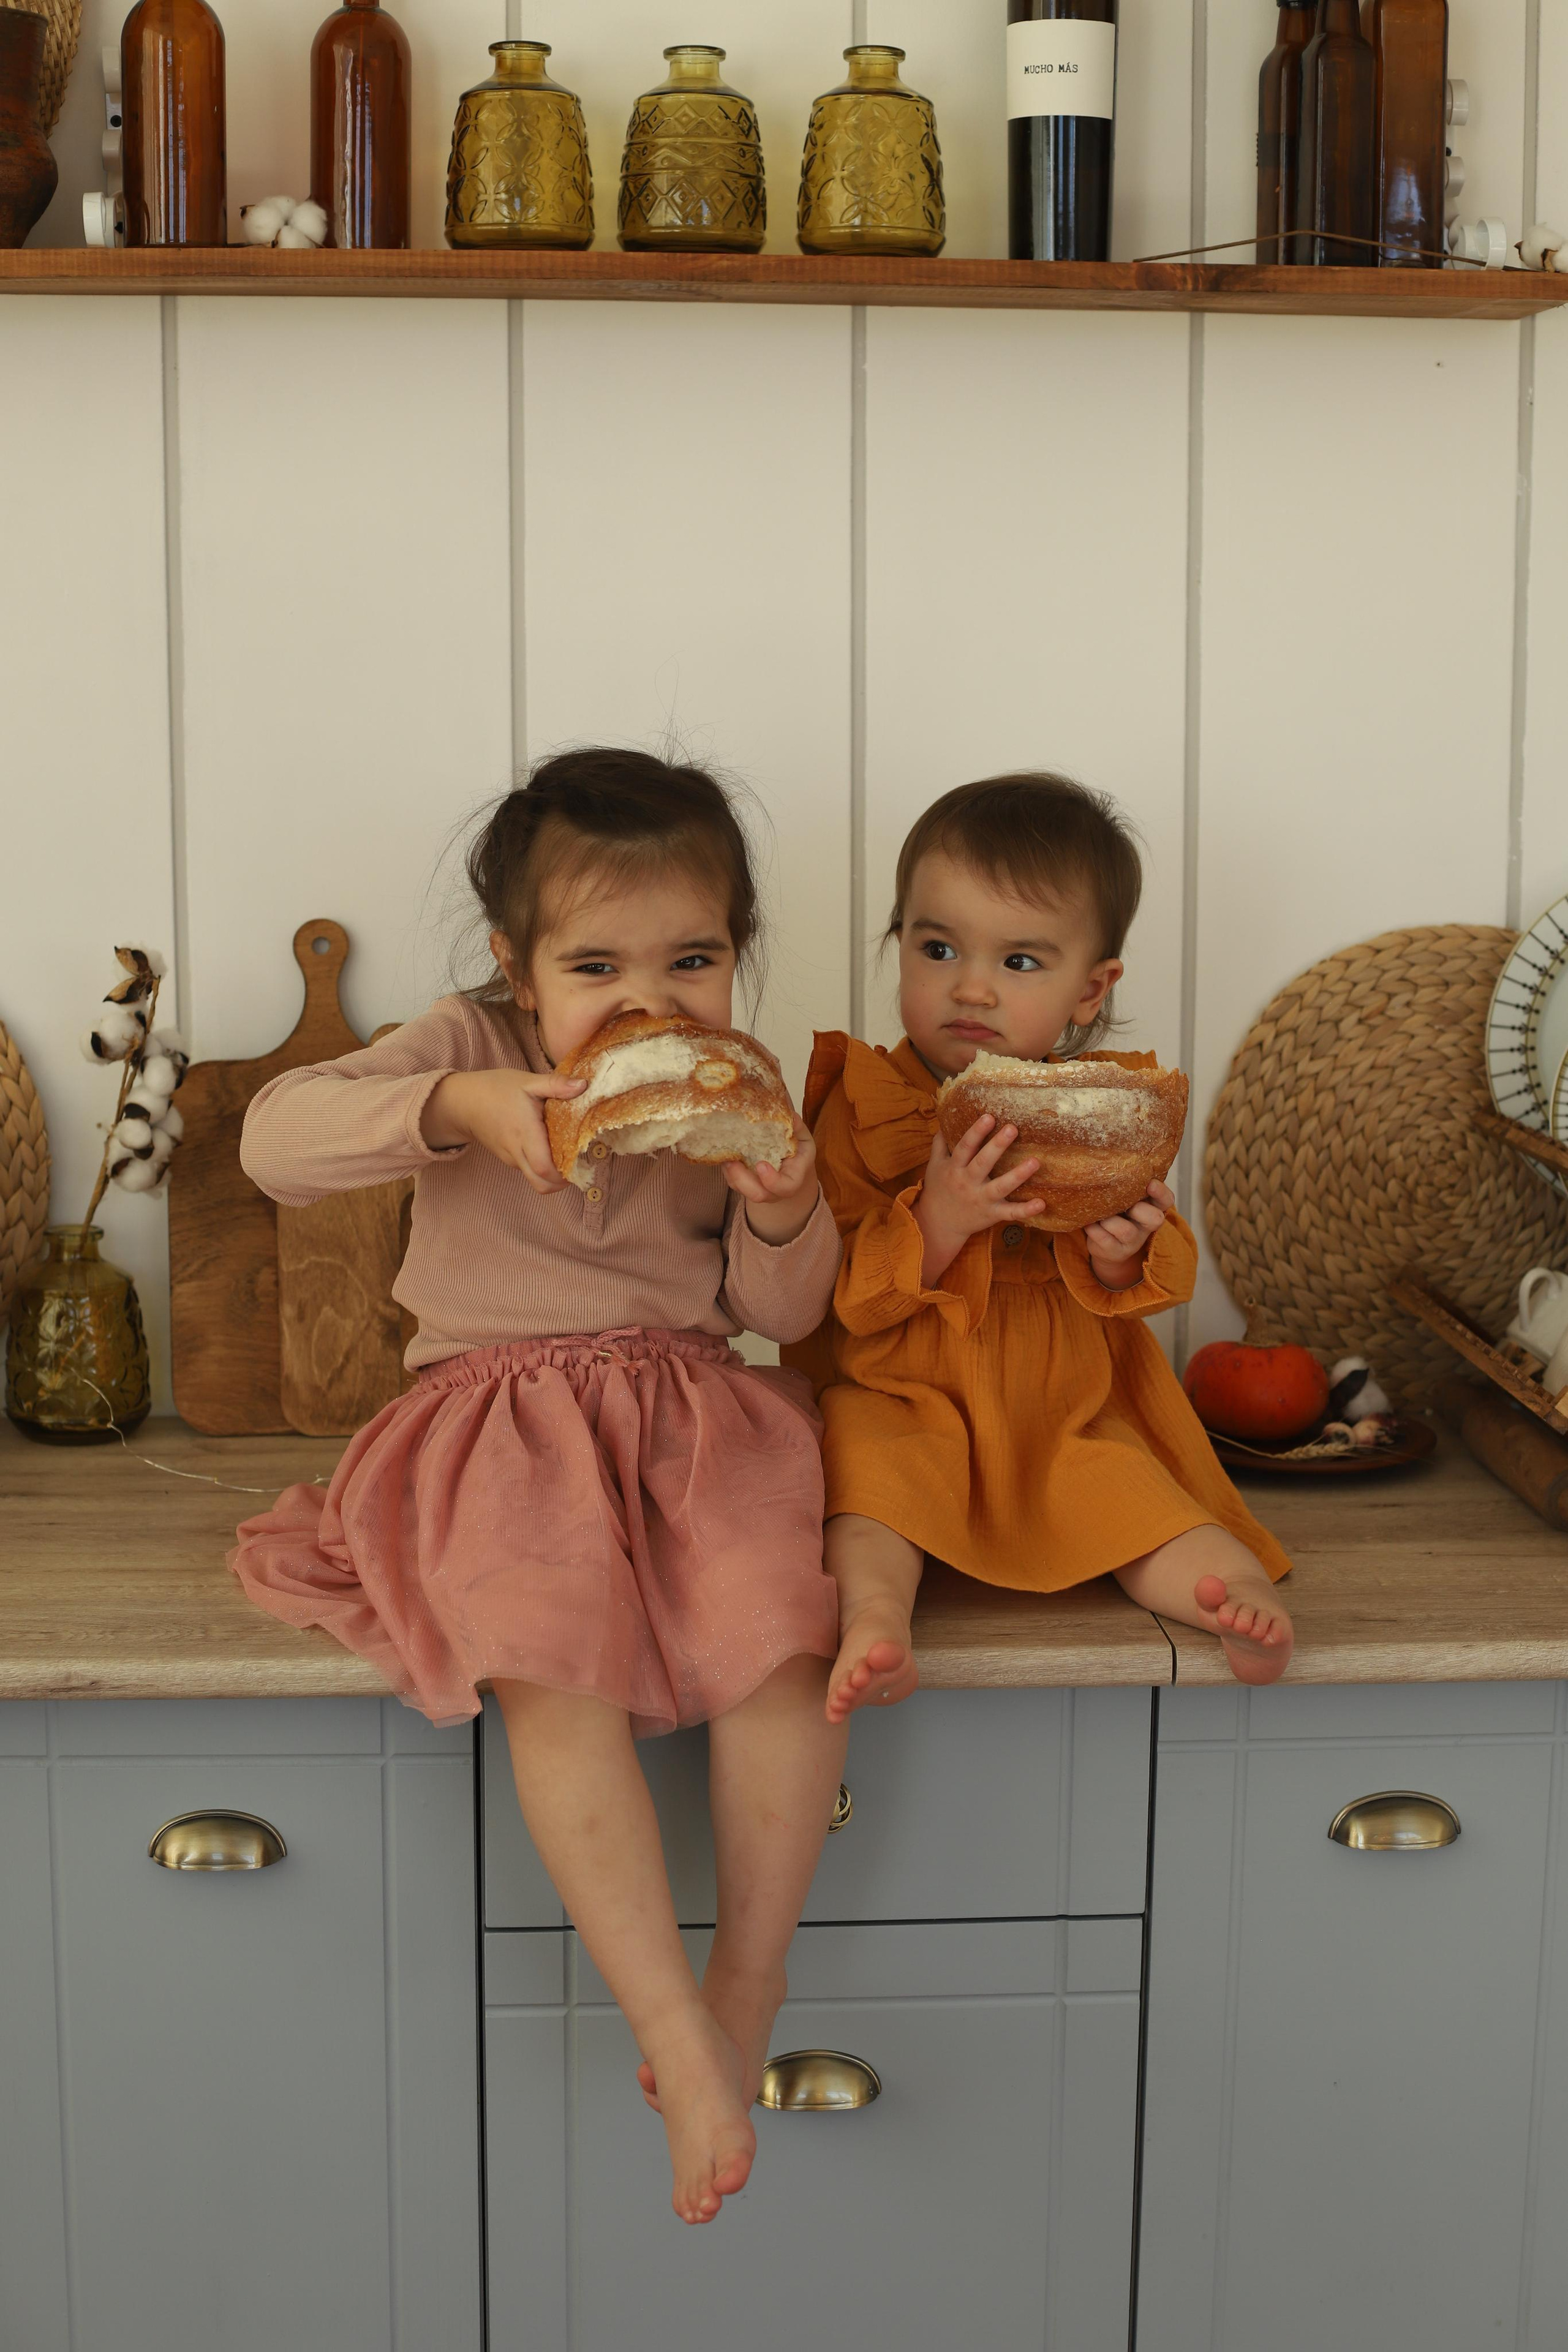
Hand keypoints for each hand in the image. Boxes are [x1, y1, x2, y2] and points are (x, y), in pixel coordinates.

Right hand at [421, 1068, 585, 1194]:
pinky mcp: (508, 1159)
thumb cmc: (496, 1089)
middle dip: (561, 1183)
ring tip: (566, 1155)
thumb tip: (584, 1085)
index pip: (544, 1168)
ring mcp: (511, 1158)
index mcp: (525, 1133)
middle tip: (577, 1166)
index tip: (580, 1163)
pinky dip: (541, 1166)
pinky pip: (527, 1170)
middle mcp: (517, 1151)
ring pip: (534, 1179)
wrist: (463, 1102)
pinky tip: (549, 1148)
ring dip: (552, 1175)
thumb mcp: (527, 1081)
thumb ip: (556, 1084)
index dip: (564, 1174)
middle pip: (541, 1184)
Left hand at [725, 1114, 819, 1243]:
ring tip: (724, 1155)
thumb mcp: (802, 1139)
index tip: (761, 1165)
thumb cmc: (797, 1154)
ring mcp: (758, 1188)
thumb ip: (798, 1129)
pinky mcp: (744, 1184)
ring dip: (730, 1173)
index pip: (786, 1187)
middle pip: (758, 1195)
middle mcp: (775, 1190)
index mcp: (794, 1178)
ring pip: (741, 1189)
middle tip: (732, 1161)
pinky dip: (726, 1169)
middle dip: (742, 1180)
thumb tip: (791, 1116)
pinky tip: (723, 1153)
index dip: (773, 1180)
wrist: (790, 1170)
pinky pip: (732, 1182)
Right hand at [914, 1116, 1043, 1286]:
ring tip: (1035, 1162)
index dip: (976, 1132)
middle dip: (997, 1146)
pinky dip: (1026, 1210)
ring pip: (1001, 1187)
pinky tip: (1041, 1203)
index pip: (965, 1147)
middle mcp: (968, 1183)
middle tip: (1012, 1128)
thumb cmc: (939, 1190)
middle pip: (983, 1163)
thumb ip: (940, 1144)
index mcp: (955, 1168)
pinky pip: (1010, 1213)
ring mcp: (981, 1199)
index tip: (989, 1117)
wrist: (938, 1225)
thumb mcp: (934, 1166)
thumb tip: (945, 1121)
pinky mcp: (992, 1214)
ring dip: (1018, 1175)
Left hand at [1083, 1178, 1174, 1289]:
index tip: (1150, 1183)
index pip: (1167, 1200)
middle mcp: (1146, 1227)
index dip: (1161, 1192)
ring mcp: (1133, 1242)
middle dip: (1138, 1209)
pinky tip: (1088, 1223)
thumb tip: (1111, 1161)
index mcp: (1152, 1208)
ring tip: (1099, 1214)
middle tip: (1123, 1205)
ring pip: (1126, 1230)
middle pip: (1155, 1219)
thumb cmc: (1117, 1213)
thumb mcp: (1126, 1199)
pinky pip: (1103, 1238)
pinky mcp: (1116, 1252)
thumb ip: (1127, 1185)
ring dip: (1108, 1220)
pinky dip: (1093, 1228)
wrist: (1106, 1245)